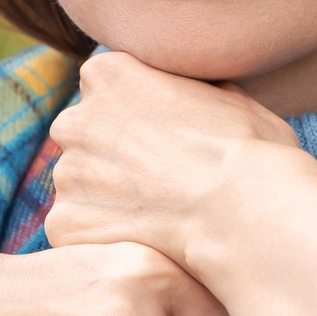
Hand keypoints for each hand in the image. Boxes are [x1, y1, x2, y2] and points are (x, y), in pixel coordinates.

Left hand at [46, 51, 307, 269]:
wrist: (246, 214)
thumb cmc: (251, 152)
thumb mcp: (229, 95)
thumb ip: (189, 88)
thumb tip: (194, 92)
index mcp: (108, 74)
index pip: (107, 88)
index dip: (139, 115)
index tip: (167, 137)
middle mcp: (76, 118)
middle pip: (86, 135)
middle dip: (115, 154)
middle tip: (162, 179)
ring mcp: (67, 174)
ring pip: (82, 184)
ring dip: (109, 197)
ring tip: (159, 215)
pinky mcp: (65, 224)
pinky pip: (78, 229)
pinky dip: (104, 237)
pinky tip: (144, 241)